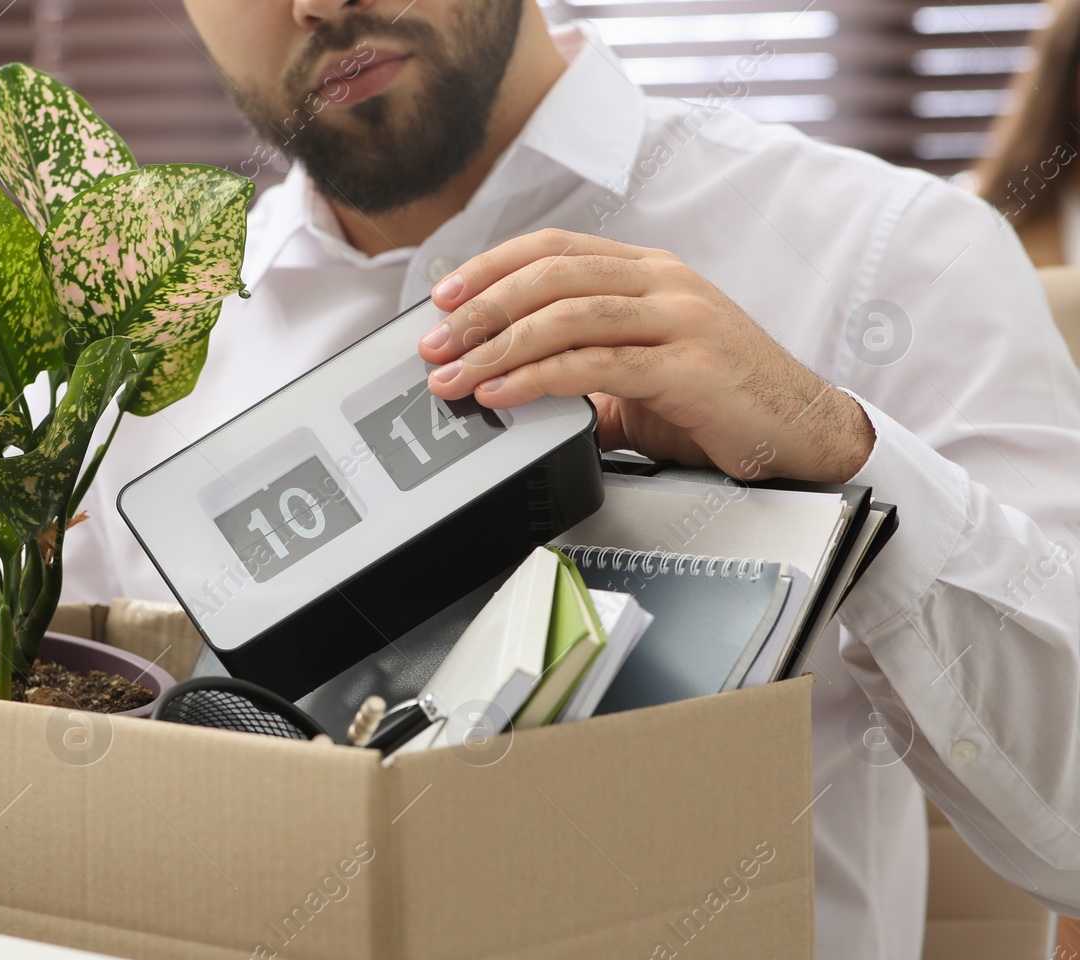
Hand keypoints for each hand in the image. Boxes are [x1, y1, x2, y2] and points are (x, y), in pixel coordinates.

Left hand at [418, 229, 874, 482]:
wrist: (802, 434)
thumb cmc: (721, 404)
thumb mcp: (642, 378)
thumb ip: (586, 372)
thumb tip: (515, 389)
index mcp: (650, 273)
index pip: (557, 248)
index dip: (493, 265)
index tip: (443, 294)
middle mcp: (664, 284)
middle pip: (551, 276)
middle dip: (480, 308)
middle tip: (434, 343)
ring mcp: (679, 320)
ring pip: (566, 315)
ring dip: (496, 346)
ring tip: (453, 376)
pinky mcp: (687, 366)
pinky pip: (594, 364)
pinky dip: (536, 377)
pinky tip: (501, 394)